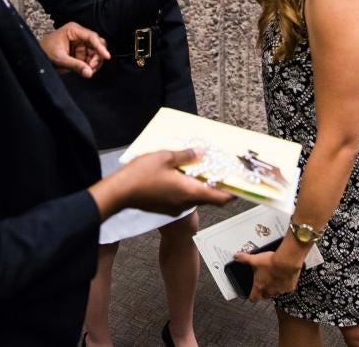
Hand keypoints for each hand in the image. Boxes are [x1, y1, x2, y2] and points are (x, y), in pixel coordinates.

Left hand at [39, 22, 109, 77]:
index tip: (106, 56)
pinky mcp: (80, 52)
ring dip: (94, 62)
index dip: (100, 47)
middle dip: (97, 56)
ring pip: (95, 52)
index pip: (92, 37)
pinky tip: (86, 70)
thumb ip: (75, 65)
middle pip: (97, 43)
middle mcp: (79, 35)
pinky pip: (90, 58)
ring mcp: (80, 43)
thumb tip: (88, 72)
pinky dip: (90, 65)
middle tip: (92, 67)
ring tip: (88, 70)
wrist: (36, 55)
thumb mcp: (60, 59)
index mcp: (73, 30)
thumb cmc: (44, 51)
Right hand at [90, 148, 231, 218]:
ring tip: (197, 166)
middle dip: (216, 183)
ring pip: (195, 196)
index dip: (233, 191)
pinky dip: (187, 187)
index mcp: (190, 191)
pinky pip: (183, 197)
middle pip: (210, 197)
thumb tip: (202, 151)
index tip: (239, 182)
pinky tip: (179, 174)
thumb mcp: (165, 157)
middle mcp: (186, 202)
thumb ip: (185, 155)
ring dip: (199, 184)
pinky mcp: (166, 207)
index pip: (221, 198)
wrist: (119, 193)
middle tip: (218, 167)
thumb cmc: (141, 175)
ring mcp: (175, 207)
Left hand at [231, 249, 300, 301]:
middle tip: (264, 281)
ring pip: (276, 292)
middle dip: (264, 290)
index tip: (251, 294)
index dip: (252, 296)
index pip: (253, 298)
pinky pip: (286, 288)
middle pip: (265, 295)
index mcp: (259, 286)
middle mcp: (269, 290)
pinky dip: (285, 283)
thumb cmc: (271, 262)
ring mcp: (280, 290)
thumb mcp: (255, 259)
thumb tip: (236, 256)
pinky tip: (284, 275)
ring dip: (274, 286)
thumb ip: (245, 258)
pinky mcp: (289, 287)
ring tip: (275, 276)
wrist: (286, 261)